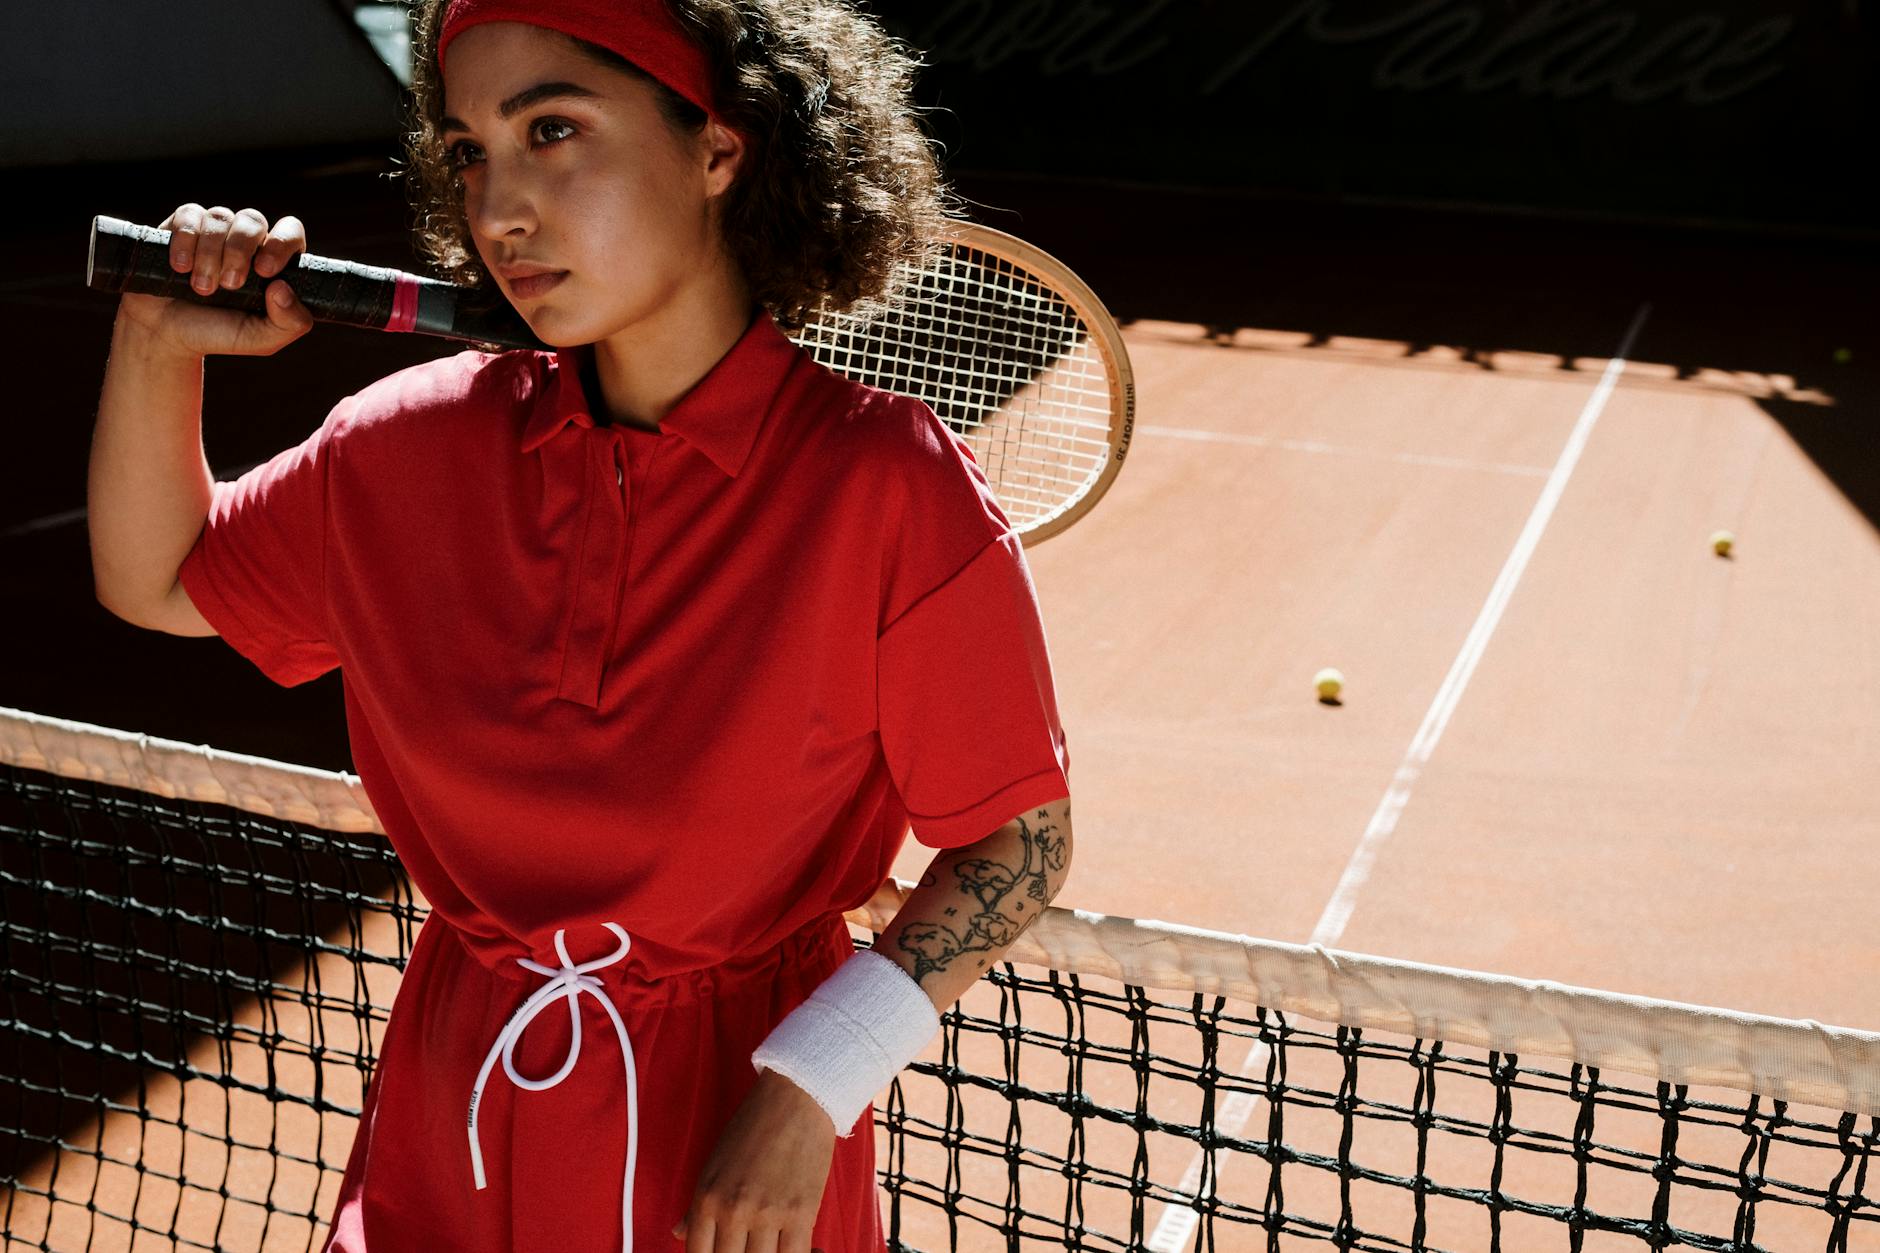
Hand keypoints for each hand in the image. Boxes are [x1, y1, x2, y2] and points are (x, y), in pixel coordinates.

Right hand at [115, 203, 312, 358]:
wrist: (168, 331)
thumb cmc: (220, 332)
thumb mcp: (262, 339)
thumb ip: (289, 322)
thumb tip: (283, 287)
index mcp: (275, 261)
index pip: (291, 231)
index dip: (281, 243)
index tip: (264, 271)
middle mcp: (248, 240)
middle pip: (252, 220)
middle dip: (239, 253)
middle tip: (229, 285)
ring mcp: (216, 229)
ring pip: (220, 218)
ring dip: (210, 254)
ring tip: (202, 288)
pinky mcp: (183, 225)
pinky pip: (189, 216)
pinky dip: (185, 242)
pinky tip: (181, 267)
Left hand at [674, 1069, 835, 1252]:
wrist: (796, 1095)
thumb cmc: (755, 1124)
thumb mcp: (714, 1162)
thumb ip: (696, 1205)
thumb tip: (679, 1233)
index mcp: (706, 1198)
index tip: (728, 1252)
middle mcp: (732, 1210)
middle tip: (753, 1246)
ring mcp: (766, 1214)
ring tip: (777, 1247)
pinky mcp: (800, 1213)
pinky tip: (804, 1249)